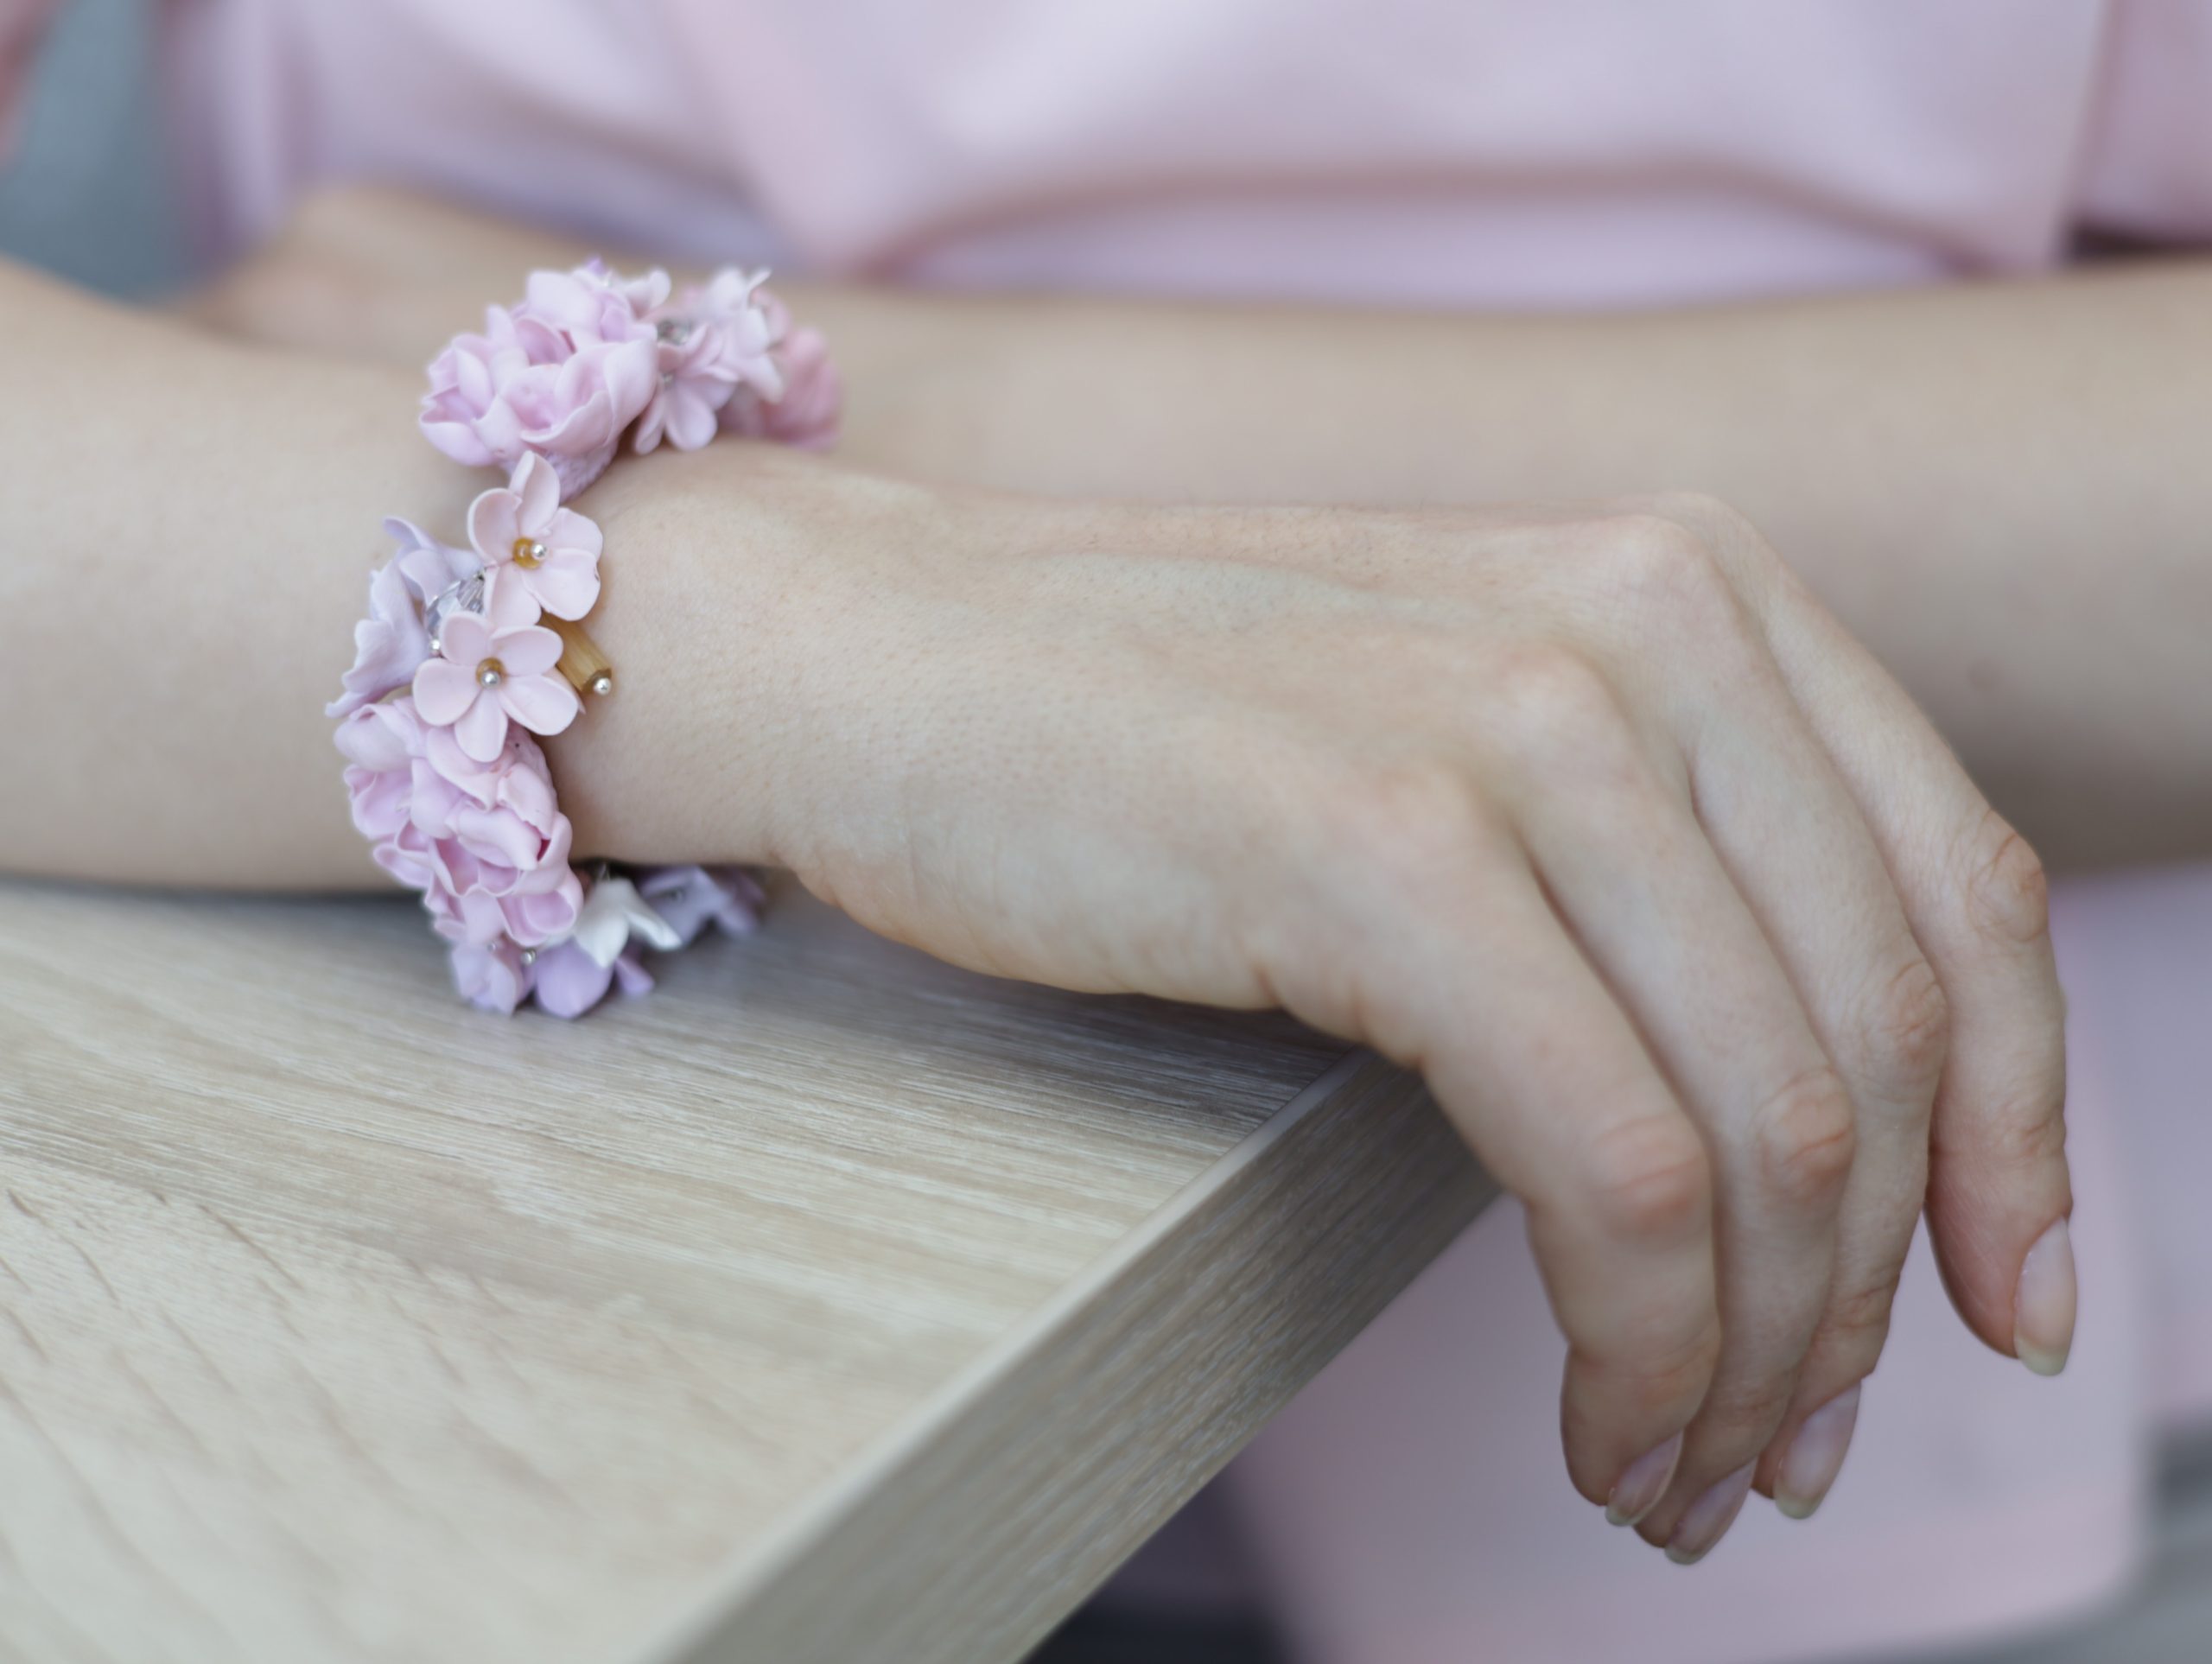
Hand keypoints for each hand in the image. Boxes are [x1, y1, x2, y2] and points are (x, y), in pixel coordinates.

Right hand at [563, 455, 2074, 1560]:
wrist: (873, 650)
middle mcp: (1641, 624)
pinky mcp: (1375, 841)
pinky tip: (1599, 1430)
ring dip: (1755, 1357)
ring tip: (1687, 1473)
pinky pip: (1614, 1166)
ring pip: (1766, 1131)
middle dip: (1865, 1300)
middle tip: (1789, 1451)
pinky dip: (1641, 1343)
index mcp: (1687, 585)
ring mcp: (1512, 722)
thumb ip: (1644, 859)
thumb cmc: (1138, 732)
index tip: (2001, 1307)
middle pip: (1883, 1041)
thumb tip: (1814, 1126)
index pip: (1958, 895)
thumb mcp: (1456, 743)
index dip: (2020, 1136)